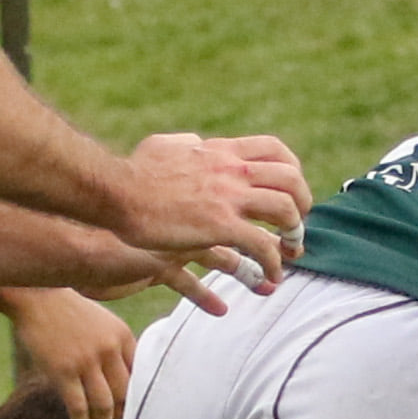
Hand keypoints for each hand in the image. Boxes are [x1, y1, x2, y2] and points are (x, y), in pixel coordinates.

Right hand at [7, 289, 135, 418]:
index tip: (136, 415)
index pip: (140, 377)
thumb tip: (131, 383)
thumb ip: (118, 349)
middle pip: (125, 395)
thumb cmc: (69, 312)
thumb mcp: (103, 323)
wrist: (34, 296)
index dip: (139, 400)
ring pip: (105, 405)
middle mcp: (109, 349)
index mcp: (123, 337)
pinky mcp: (62, 370)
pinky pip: (78, 407)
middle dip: (123, 418)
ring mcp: (85, 360)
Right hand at [114, 134, 311, 284]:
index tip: (291, 190)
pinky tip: (272, 277)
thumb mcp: (165, 146)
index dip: (293, 170)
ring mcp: (228, 198)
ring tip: (290, 253)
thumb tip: (196, 141)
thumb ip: (187, 143)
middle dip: (303, 204)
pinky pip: (261, 247)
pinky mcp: (220, 227)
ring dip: (294, 235)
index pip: (274, 149)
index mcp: (221, 151)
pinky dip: (273, 264)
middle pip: (291, 179)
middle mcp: (232, 170)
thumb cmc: (133, 173)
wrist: (114, 191)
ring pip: (286, 212)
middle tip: (296, 225)